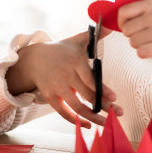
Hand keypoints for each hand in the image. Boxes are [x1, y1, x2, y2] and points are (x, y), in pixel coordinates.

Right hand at [6, 29, 120, 128]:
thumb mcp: (76, 40)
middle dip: (103, 106)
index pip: (90, 79)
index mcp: (75, 62)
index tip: (114, 98)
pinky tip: (88, 125)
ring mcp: (57, 88)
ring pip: (77, 107)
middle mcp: (66, 76)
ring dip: (93, 117)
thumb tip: (111, 26)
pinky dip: (76, 121)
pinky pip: (63, 113)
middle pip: (87, 95)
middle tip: (118, 113)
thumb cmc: (60, 50)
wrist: (33, 59)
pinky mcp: (50, 97)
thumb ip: (94, 35)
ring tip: (106, 123)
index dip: (102, 90)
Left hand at [117, 0, 151, 64]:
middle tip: (145, 37)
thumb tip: (116, 20)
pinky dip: (145, 53)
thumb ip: (142, 11)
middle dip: (132, 36)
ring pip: (133, 42)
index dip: (121, 22)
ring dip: (140, 45)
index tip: (127, 28)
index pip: (123, 12)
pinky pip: (141, 52)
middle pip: (127, 30)